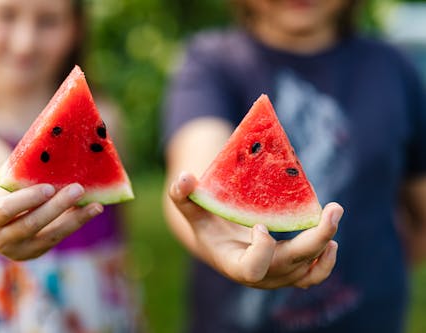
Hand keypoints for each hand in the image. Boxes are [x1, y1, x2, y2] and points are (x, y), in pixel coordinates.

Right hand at [0, 183, 102, 259]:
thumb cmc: (3, 196)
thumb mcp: (5, 189)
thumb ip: (23, 179)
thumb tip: (56, 157)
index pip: (6, 210)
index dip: (28, 199)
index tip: (49, 188)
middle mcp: (2, 239)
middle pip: (32, 224)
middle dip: (57, 207)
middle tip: (78, 189)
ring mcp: (20, 250)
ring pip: (51, 235)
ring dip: (75, 219)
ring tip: (95, 206)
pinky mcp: (37, 252)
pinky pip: (59, 237)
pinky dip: (76, 223)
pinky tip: (92, 210)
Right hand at [169, 172, 342, 288]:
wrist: (221, 245)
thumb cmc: (207, 225)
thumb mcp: (192, 211)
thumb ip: (182, 196)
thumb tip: (184, 178)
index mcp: (234, 264)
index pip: (252, 269)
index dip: (261, 250)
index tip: (260, 225)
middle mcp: (260, 277)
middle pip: (292, 266)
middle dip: (315, 239)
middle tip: (333, 209)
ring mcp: (278, 277)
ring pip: (309, 271)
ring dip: (325, 246)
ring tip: (332, 217)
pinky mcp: (291, 273)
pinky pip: (314, 275)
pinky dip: (326, 260)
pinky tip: (331, 240)